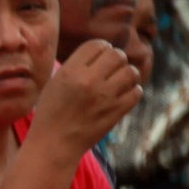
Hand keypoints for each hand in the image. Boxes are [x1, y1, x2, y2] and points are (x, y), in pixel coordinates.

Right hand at [32, 37, 141, 156]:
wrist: (54, 144)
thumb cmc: (51, 113)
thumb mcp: (54, 83)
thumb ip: (76, 66)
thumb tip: (102, 52)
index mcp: (69, 72)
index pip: (97, 45)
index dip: (102, 48)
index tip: (101, 57)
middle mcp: (88, 81)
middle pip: (117, 55)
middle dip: (117, 60)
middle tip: (111, 69)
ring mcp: (104, 97)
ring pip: (131, 72)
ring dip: (128, 75)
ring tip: (119, 82)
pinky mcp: (116, 112)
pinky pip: (136, 92)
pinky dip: (132, 92)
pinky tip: (122, 96)